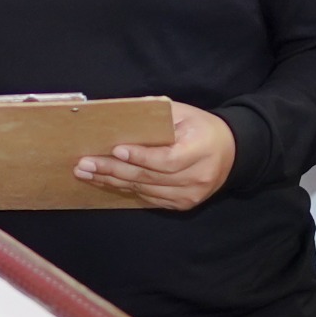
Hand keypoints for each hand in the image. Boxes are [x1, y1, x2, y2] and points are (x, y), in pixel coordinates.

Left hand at [75, 101, 236, 209]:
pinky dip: (125, 190)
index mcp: (200, 150)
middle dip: (113, 170)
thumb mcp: (184, 112)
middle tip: (85, 164)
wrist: (230, 152)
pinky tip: (104, 182)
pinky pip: (149, 198)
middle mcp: (197, 177)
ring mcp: (190, 195)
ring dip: (112, 182)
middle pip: (150, 178)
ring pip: (145, 190)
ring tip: (86, 173)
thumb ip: (157, 113)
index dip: (141, 157)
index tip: (116, 149)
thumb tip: (123, 113)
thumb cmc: (201, 127)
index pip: (168, 160)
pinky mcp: (182, 204)